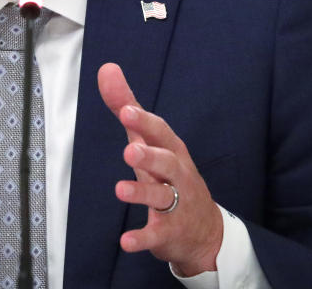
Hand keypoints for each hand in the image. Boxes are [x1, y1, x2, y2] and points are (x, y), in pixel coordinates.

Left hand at [98, 63, 222, 276]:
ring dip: (141, 192)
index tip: (126, 110)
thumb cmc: (171, 176)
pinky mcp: (168, 233)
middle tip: (129, 150)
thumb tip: (106, 69)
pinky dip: (141, 239)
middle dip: (150, 156)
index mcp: (172, 151)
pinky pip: (155, 235)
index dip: (144, 122)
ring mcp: (176, 205)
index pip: (160, 133)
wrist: (205, 231)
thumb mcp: (149, 141)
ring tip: (120, 189)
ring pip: (162, 197)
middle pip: (167, 163)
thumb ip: (128, 107)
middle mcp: (178, 176)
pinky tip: (125, 242)